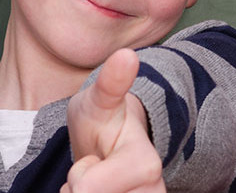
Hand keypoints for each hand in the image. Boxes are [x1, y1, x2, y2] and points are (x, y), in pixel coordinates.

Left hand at [62, 49, 165, 192]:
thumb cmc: (104, 121)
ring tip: (96, 185)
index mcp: (145, 163)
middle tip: (94, 172)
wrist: (114, 144)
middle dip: (81, 191)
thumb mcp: (99, 100)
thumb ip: (111, 83)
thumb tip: (125, 56)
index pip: (88, 188)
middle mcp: (155, 190)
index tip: (93, 160)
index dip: (80, 177)